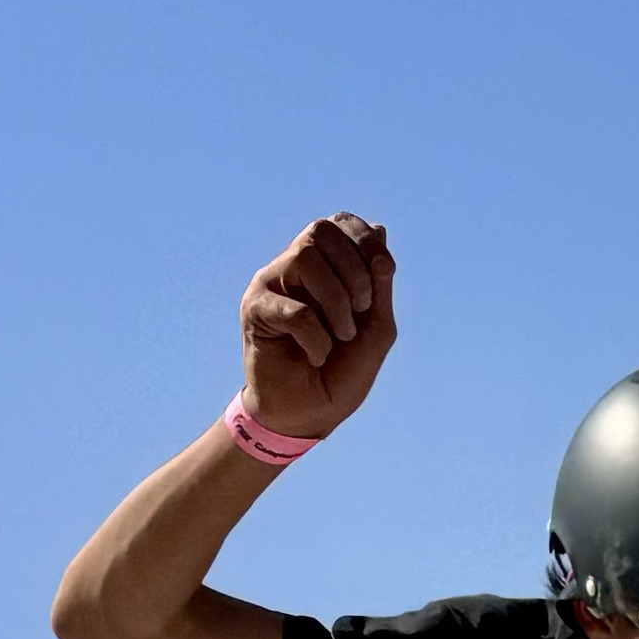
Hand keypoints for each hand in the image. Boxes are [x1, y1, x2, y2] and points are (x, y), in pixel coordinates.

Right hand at [239, 214, 398, 442]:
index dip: (364, 238)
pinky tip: (315, 356)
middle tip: (363, 309)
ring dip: (337, 300)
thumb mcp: (375, 328)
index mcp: (324, 266)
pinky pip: (293, 309)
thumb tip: (380, 230)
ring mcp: (270, 285)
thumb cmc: (340, 373)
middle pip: (320, 231)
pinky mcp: (253, 309)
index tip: (385, 270)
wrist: (308, 415)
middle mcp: (293, 268)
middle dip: (355, 269)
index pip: (339, 222)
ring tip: (342, 335)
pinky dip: (316, 337)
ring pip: (305, 258)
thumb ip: (379, 284)